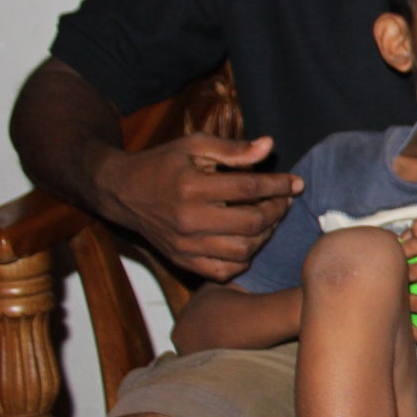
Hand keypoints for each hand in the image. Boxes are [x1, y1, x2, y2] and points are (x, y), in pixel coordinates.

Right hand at [97, 134, 299, 280]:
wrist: (121, 191)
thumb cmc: (163, 164)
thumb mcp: (194, 146)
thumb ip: (233, 149)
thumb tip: (269, 146)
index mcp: (192, 187)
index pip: (249, 188)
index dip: (279, 185)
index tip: (295, 183)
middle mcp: (188, 220)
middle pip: (251, 223)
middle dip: (276, 211)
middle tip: (282, 201)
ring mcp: (185, 245)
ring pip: (243, 251)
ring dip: (265, 236)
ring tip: (268, 219)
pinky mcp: (181, 260)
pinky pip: (224, 271)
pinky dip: (243, 259)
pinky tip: (248, 240)